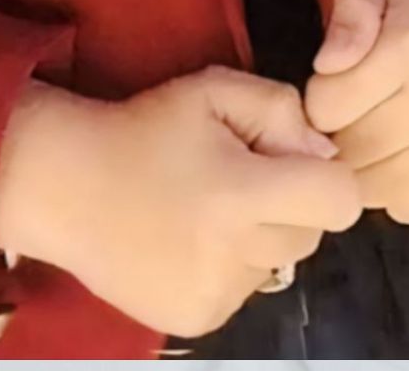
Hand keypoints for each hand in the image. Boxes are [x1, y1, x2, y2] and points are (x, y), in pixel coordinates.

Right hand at [0, 65, 363, 336]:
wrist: (68, 188)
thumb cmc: (147, 128)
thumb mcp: (216, 89)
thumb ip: (283, 110)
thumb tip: (323, 154)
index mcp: (240, 195)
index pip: (339, 201)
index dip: (328, 176)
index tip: (293, 161)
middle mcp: (231, 256)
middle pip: (313, 234)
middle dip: (295, 203)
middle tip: (243, 177)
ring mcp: (214, 296)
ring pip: (280, 262)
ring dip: (263, 235)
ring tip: (212, 208)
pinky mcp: (197, 320)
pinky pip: (246, 288)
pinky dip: (234, 264)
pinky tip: (194, 239)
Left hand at [302, 0, 408, 223]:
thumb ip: (349, 11)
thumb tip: (327, 65)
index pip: (328, 107)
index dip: (323, 96)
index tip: (343, 81)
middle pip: (350, 151)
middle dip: (343, 133)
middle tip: (364, 106)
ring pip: (374, 188)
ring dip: (368, 164)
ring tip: (387, 127)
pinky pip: (408, 210)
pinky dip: (399, 188)